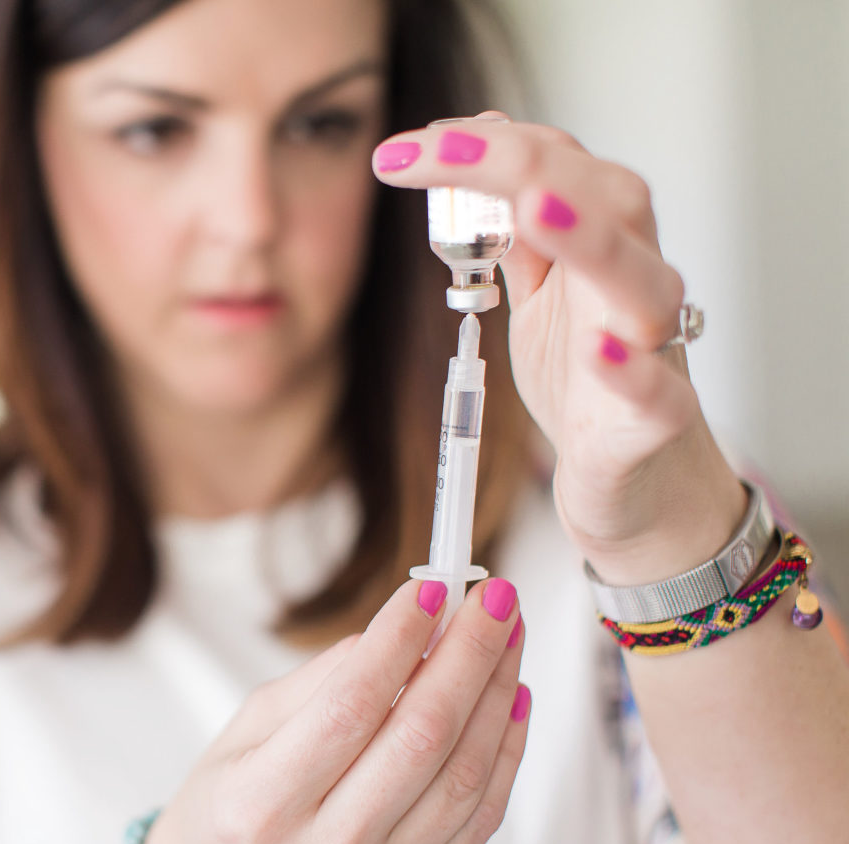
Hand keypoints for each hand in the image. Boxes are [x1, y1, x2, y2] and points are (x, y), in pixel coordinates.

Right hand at [142, 578, 528, 843]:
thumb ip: (324, 680)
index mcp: (260, 805)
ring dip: (497, 691)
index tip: (433, 587)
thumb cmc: (228, 806)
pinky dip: (505, 748)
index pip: (351, 705)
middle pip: (422, 736)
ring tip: (508, 634)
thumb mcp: (246, 729)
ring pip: (464, 774)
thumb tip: (407, 631)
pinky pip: (481, 815)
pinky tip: (512, 694)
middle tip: (495, 596)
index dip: (400, 639)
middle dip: (469, 652)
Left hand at [373, 115, 745, 580]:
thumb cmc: (585, 385)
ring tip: (532, 207)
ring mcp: (652, 352)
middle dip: (520, 165)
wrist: (632, 478)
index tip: (404, 150)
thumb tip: (478, 163)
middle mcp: (632, 286)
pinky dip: (630, 371)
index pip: (554, 168)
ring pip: (640, 283)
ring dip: (589, 240)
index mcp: (602, 247)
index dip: (482, 148)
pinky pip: (655, 393)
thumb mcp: (539, 301)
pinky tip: (596, 352)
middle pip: (602, 201)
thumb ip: (519, 238)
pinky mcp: (655, 421)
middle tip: (441, 149)